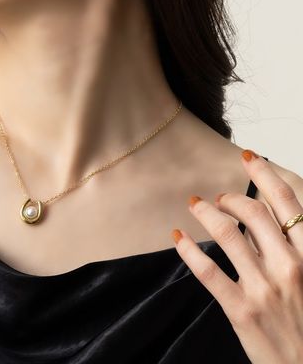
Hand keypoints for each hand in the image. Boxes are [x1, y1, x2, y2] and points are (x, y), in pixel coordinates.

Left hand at [172, 149, 302, 363]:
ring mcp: (263, 288)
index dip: (265, 175)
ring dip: (206, 213)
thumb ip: (292, 248)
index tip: (249, 158)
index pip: (287, 203)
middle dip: (230, 196)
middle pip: (252, 212)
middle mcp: (289, 266)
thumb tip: (268, 220)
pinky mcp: (241, 309)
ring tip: (196, 205)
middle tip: (219, 196)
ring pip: (226, 233)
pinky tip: (178, 238)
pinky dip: (188, 250)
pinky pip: (208, 271)